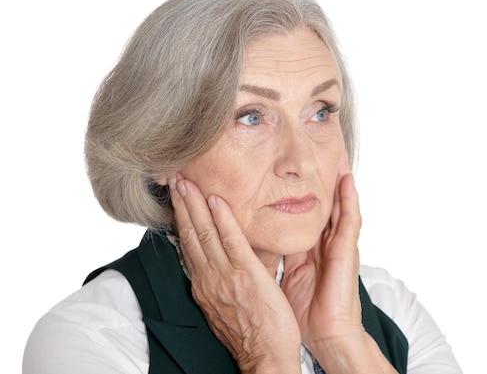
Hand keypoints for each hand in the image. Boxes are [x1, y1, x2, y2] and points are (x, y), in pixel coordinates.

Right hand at [168, 174, 300, 372]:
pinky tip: (216, 200)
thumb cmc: (251, 333)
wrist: (265, 357)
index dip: (181, 218)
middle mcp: (209, 278)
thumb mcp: (226, 305)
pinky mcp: (247, 275)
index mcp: (205, 285)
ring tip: (186, 181)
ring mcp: (226, 276)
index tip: (177, 197)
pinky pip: (232, 242)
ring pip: (205, 233)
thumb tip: (225, 259)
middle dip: (181, 204)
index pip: (189, 245)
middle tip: (174, 178)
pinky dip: (223, 219)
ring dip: (194, 204)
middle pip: (191, 234)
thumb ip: (222, 279)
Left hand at [281, 152, 363, 352]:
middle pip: (322, 200)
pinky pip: (350, 220)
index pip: (302, 209)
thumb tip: (252, 239)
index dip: (300, 188)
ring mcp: (338, 244)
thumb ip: (273, 254)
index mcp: (308, 246)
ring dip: (339, 178)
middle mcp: (324, 241)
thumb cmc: (303, 310)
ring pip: (338, 203)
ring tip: (338, 152)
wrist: (325, 335)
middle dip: (320, 175)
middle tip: (317, 145)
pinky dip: (349, 198)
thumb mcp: (282, 275)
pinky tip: (347, 178)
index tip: (292, 166)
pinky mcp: (347, 252)